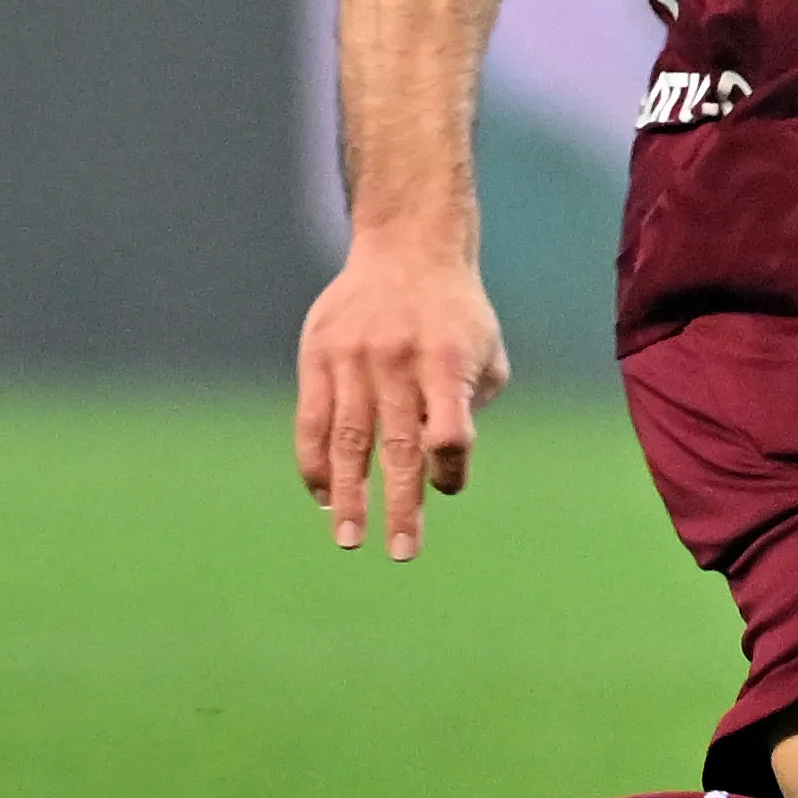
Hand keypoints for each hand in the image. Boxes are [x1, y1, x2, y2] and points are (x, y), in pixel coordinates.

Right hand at [294, 228, 512, 558]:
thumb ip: (471, 407)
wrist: (409, 245)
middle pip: (398, 446)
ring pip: (349, 440)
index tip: (447, 488)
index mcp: (445, 362)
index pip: (449, 429)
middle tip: (402, 552)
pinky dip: (316, 461)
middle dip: (401, 505)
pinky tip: (323, 495)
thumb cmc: (455, 313)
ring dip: (349, 496)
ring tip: (349, 538)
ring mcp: (353, 359)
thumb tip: (442, 470)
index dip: (450, 466)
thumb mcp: (485, 350)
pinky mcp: (318, 354)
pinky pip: (312, 420)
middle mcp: (398, 361)